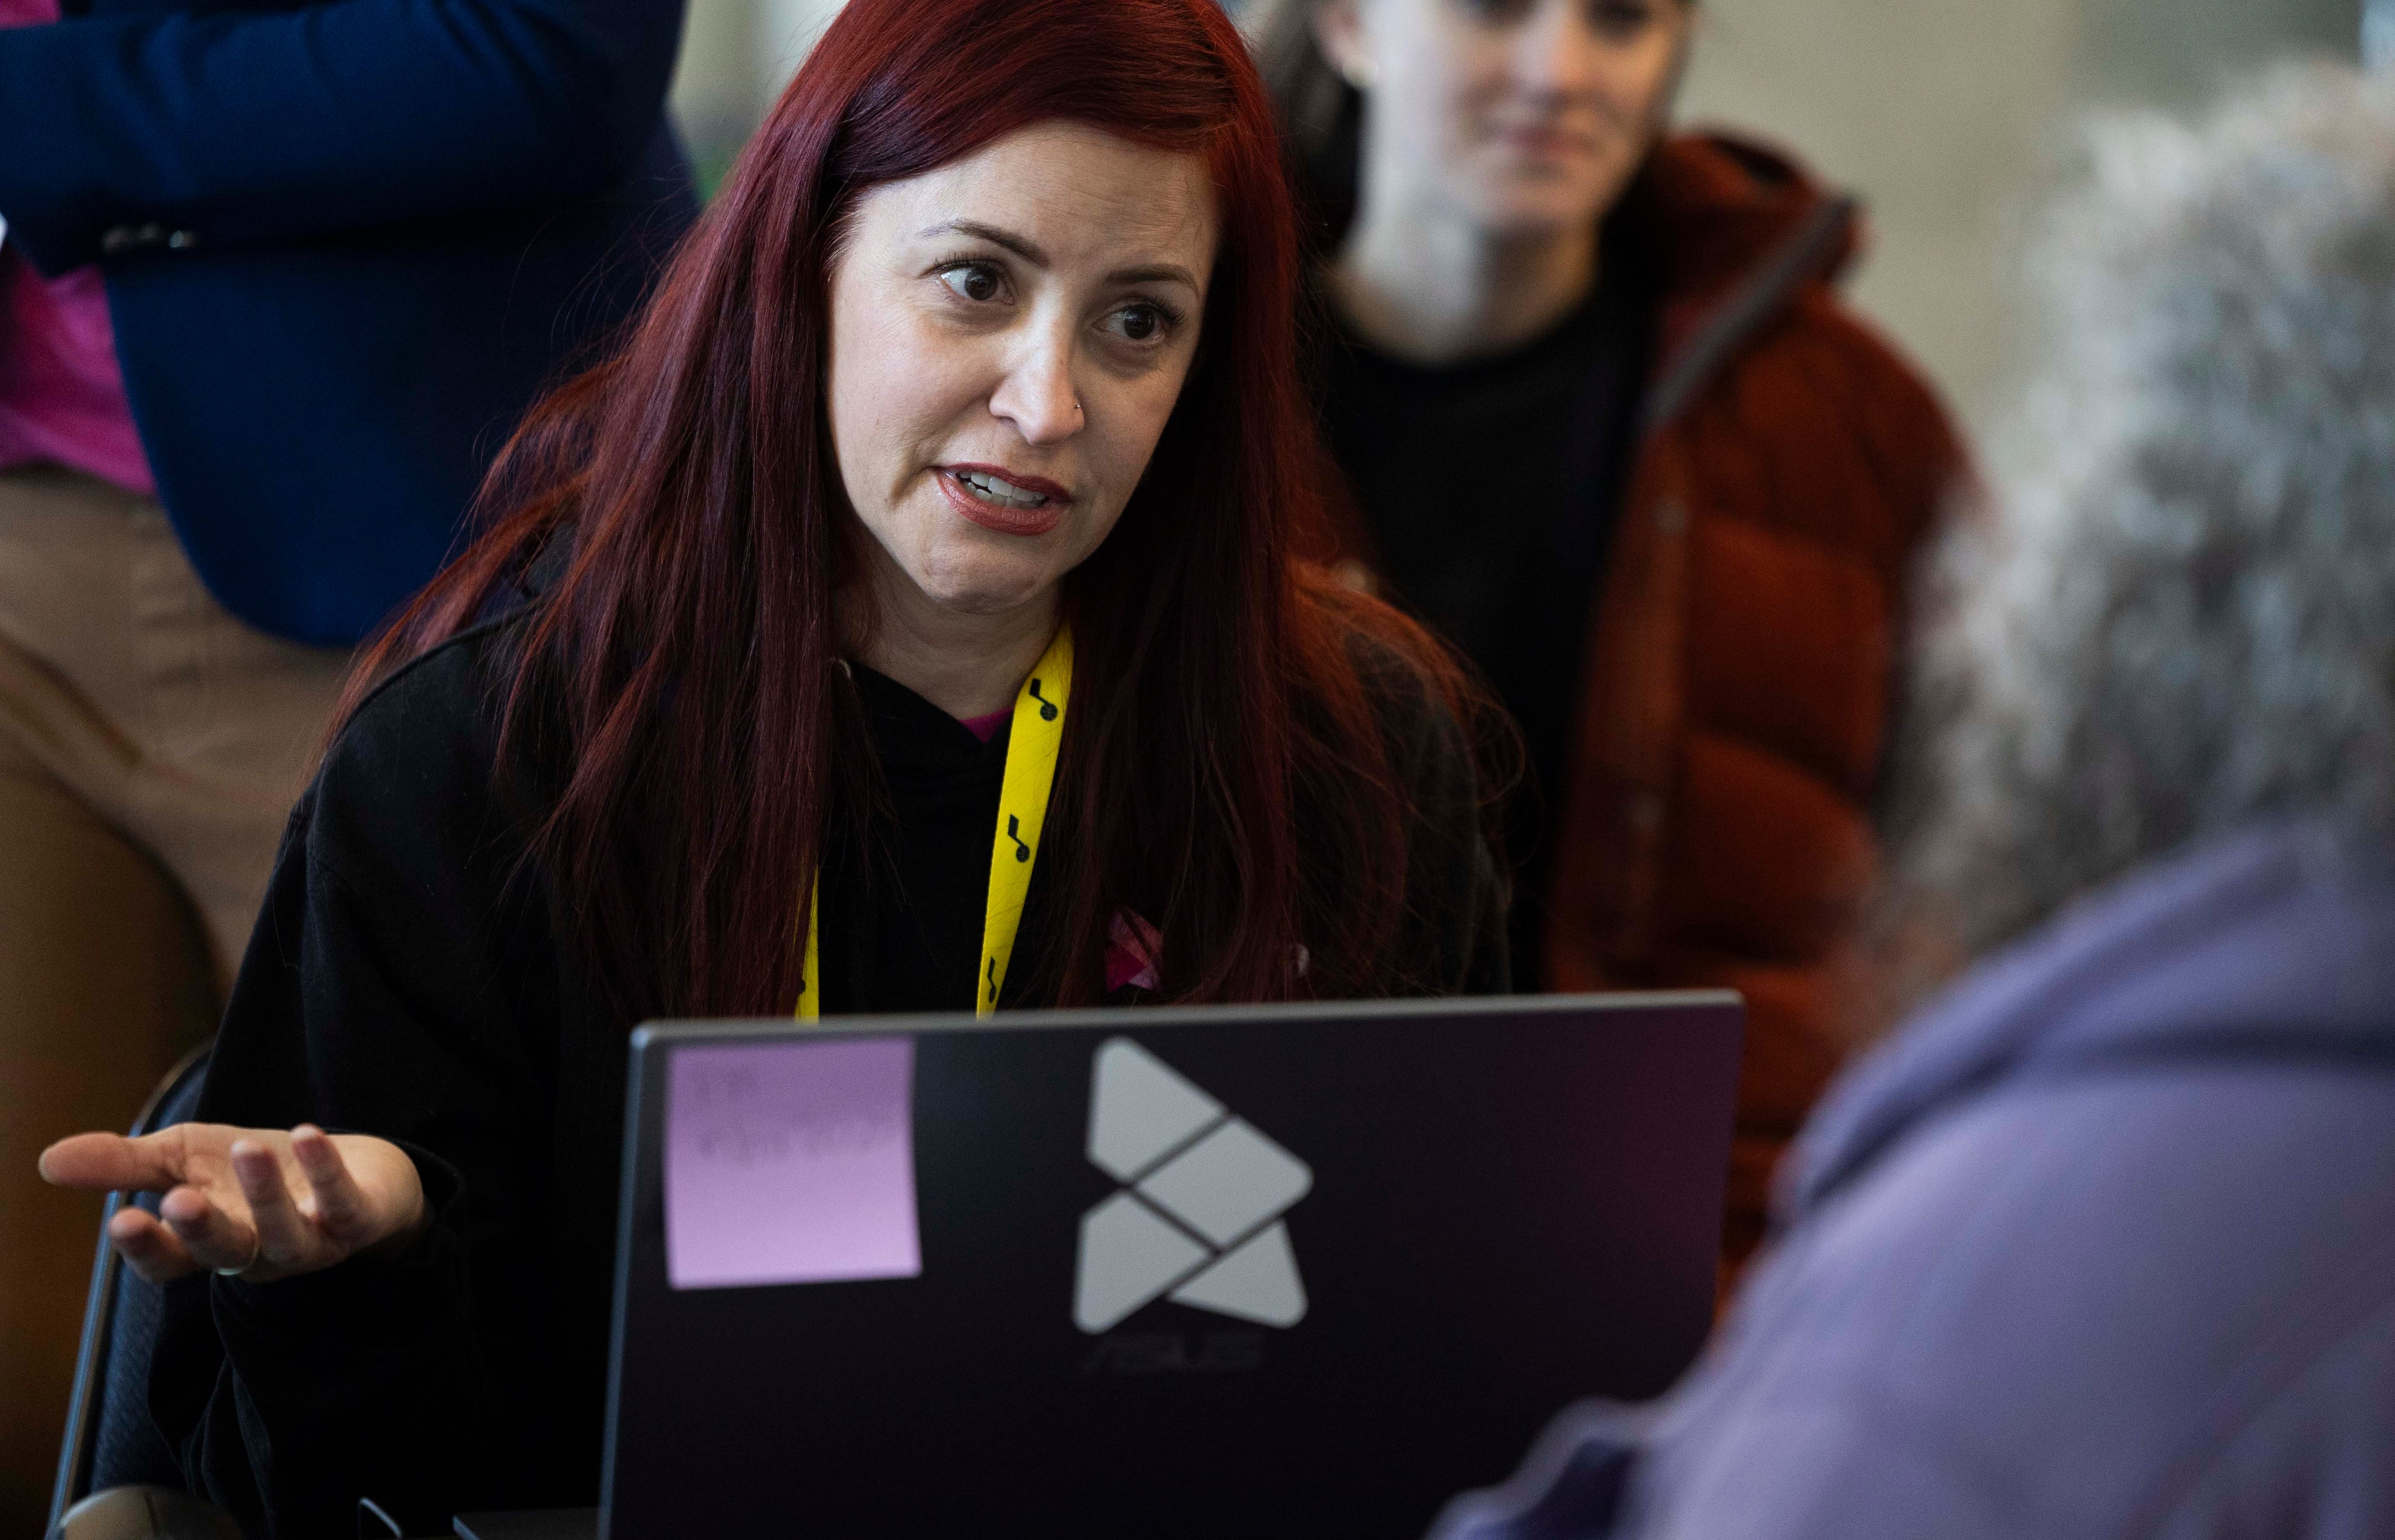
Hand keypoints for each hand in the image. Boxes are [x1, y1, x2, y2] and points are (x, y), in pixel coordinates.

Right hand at [39, 1123, 426, 1284]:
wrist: (358, 1170)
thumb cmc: (256, 1171)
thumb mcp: (186, 1160)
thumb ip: (125, 1165)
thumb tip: (47, 1161)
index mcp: (211, 1242)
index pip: (171, 1262)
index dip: (147, 1248)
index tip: (121, 1220)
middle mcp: (260, 1252)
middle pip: (227, 1252)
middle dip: (202, 1230)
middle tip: (179, 1199)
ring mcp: (313, 1239)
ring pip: (286, 1234)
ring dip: (266, 1194)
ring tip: (248, 1149)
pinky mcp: (359, 1219)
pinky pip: (344, 1203)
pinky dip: (327, 1170)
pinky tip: (308, 1134)